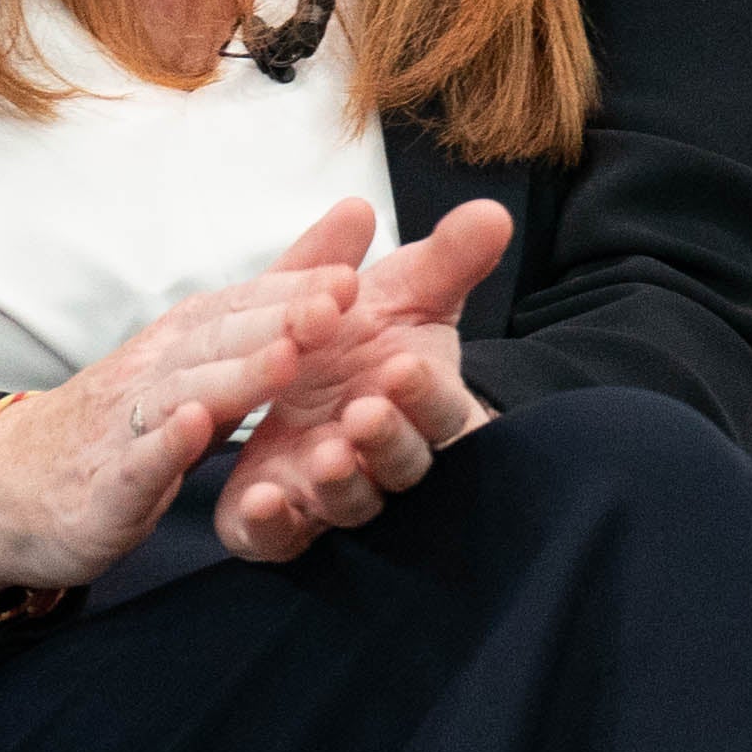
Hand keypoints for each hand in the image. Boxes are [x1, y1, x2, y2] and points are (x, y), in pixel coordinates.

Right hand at [0, 258, 357, 612]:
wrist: (14, 485)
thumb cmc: (136, 410)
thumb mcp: (209, 354)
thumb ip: (283, 294)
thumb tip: (356, 212)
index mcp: (186, 339)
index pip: (244, 304)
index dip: (296, 290)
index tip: (350, 276)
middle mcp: (155, 371)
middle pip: (219, 339)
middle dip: (280, 319)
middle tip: (337, 302)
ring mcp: (125, 428)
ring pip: (183, 394)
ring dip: (235, 375)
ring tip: (287, 357)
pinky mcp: (104, 489)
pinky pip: (134, 465)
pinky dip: (163, 447)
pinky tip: (190, 429)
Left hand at [213, 200, 509, 563]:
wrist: (299, 386)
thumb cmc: (365, 339)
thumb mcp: (401, 291)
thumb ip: (446, 259)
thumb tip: (494, 211)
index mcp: (421, 405)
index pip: (441, 410)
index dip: (424, 394)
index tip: (400, 366)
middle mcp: (384, 458)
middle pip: (401, 464)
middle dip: (384, 441)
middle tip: (361, 412)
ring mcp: (335, 495)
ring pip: (350, 504)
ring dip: (339, 484)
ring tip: (321, 456)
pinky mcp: (283, 522)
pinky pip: (281, 540)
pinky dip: (273, 526)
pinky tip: (257, 498)